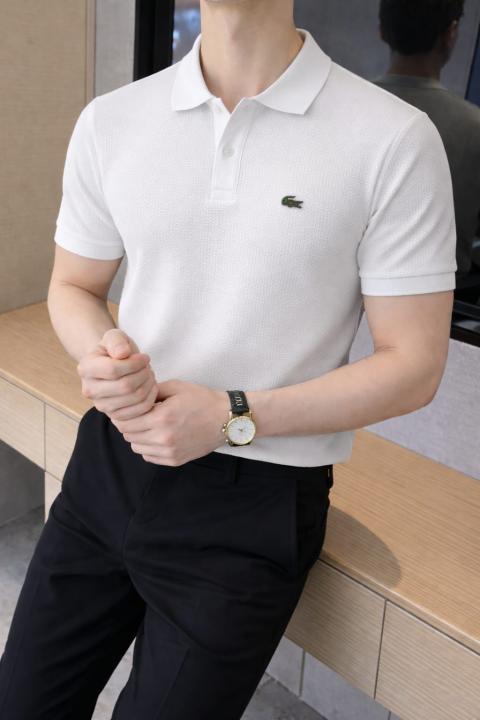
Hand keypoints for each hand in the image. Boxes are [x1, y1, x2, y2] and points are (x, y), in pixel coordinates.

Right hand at [77, 328, 157, 420]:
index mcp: (85, 368)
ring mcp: (101, 406)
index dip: (135, 363)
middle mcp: (89, 390)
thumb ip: (117, 341)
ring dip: (149, 384)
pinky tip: (150, 387)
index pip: (113, 369)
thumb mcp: (114, 336)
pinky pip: (140, 410)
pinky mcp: (115, 416)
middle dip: (143, 374)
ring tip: (149, 375)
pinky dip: (151, 397)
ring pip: (135, 398)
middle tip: (148, 367)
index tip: (145, 357)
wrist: (113, 365)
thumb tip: (122, 353)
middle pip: (125, 386)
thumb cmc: (115, 349)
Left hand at [110, 378, 230, 465]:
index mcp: (160, 418)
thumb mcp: (175, 387)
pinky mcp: (175, 460)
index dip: (122, 414)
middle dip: (129, 424)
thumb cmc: (202, 400)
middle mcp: (163, 438)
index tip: (127, 408)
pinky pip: (149, 457)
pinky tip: (158, 436)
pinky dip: (148, 447)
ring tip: (149, 425)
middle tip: (138, 415)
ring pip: (137, 447)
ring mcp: (169, 452)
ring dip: (138, 436)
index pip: (125, 422)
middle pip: (128, 435)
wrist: (226, 419)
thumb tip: (132, 396)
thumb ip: (151, 392)